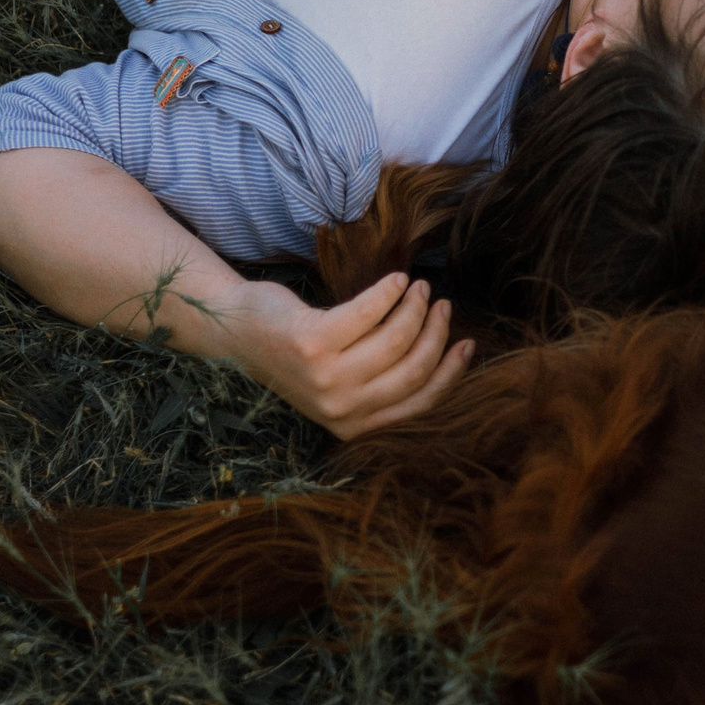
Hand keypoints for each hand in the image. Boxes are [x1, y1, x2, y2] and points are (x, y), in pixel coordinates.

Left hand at [229, 272, 474, 439]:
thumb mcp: (342, 380)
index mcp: (354, 424)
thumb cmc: (299, 352)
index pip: (420, 402)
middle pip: (413, 369)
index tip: (466, 342)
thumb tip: (444, 349)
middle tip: (439, 303)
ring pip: (395, 339)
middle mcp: (341, 409)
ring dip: (414, 307)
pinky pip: (369, 312)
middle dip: (435, 332)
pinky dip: (389, 292)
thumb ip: (382, 380)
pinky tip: (396, 280)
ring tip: (418, 287)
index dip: (450, 371)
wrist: (238, 333)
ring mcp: (326, 378)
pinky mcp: (313, 343)